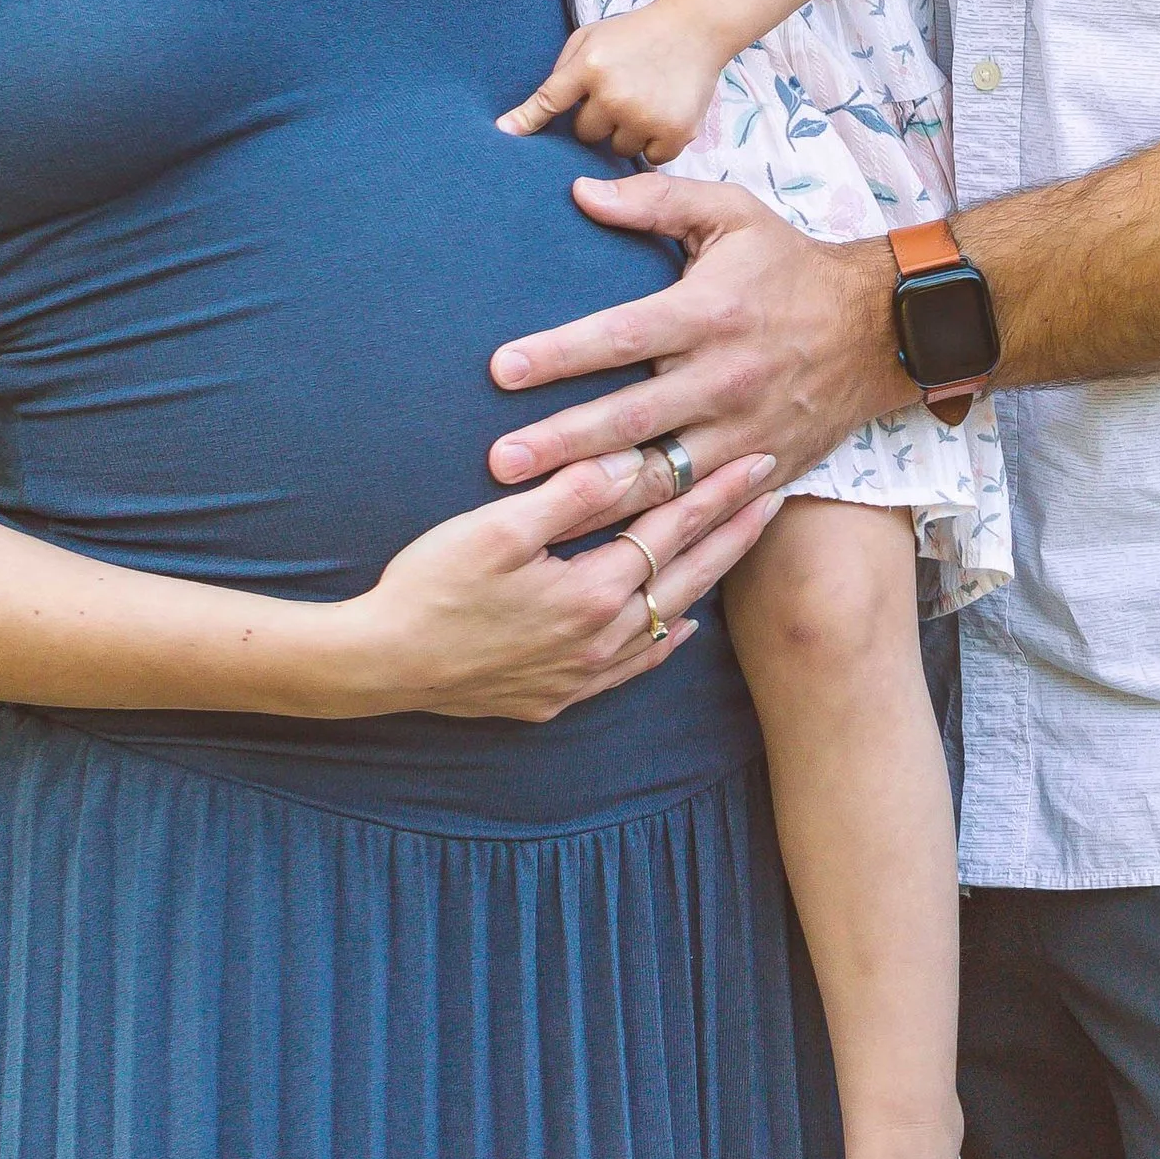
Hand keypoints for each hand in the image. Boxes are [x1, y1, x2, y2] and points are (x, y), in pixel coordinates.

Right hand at [339, 440, 781, 723]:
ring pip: (668, 623)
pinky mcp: (559, 696)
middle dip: (733, 531)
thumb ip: (572, 495)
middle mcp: (600, 640)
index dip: (719, 493)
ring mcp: (582, 674)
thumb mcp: (498, 526)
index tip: (760, 462)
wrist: (384, 664)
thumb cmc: (432, 584)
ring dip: (706, 579)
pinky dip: (666, 643)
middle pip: (687, 577)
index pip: (673, 531)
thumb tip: (633, 462)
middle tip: (775, 493)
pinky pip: (635, 668)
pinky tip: (682, 629)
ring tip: (738, 545)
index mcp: (592, 591)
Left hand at [486, 171, 900, 495]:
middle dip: (560, 443)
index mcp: (709, 313)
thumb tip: (580, 191)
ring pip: (662, 478)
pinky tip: (607, 545)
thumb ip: (654, 200)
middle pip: (629, 419)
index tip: (500, 370)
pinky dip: (657, 529)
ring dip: (596, 498)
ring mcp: (746, 433)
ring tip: (535, 512)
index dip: (559, 353)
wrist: (878, 328)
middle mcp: (725, 378)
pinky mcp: (763, 470)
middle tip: (498, 462)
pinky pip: (702, 509)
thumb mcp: (732, 213)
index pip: (621, 336)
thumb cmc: (789, 265)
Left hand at [497, 0, 733, 161]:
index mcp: (590, 66)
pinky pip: (649, 158)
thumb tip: (527, 116)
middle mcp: (615, 94)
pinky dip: (654, 143)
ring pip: (616, 149)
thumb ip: (563, 71)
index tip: (505, 135)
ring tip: (645, 99)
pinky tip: (663, 113)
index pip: (548, 102)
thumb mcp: (592, 36)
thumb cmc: (635, 33)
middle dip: (597, 119)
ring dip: (626, 132)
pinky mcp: (676, 133)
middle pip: (584, 134)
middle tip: (619, 93)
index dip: (525, 122)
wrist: (695, 27)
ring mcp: (646, 116)